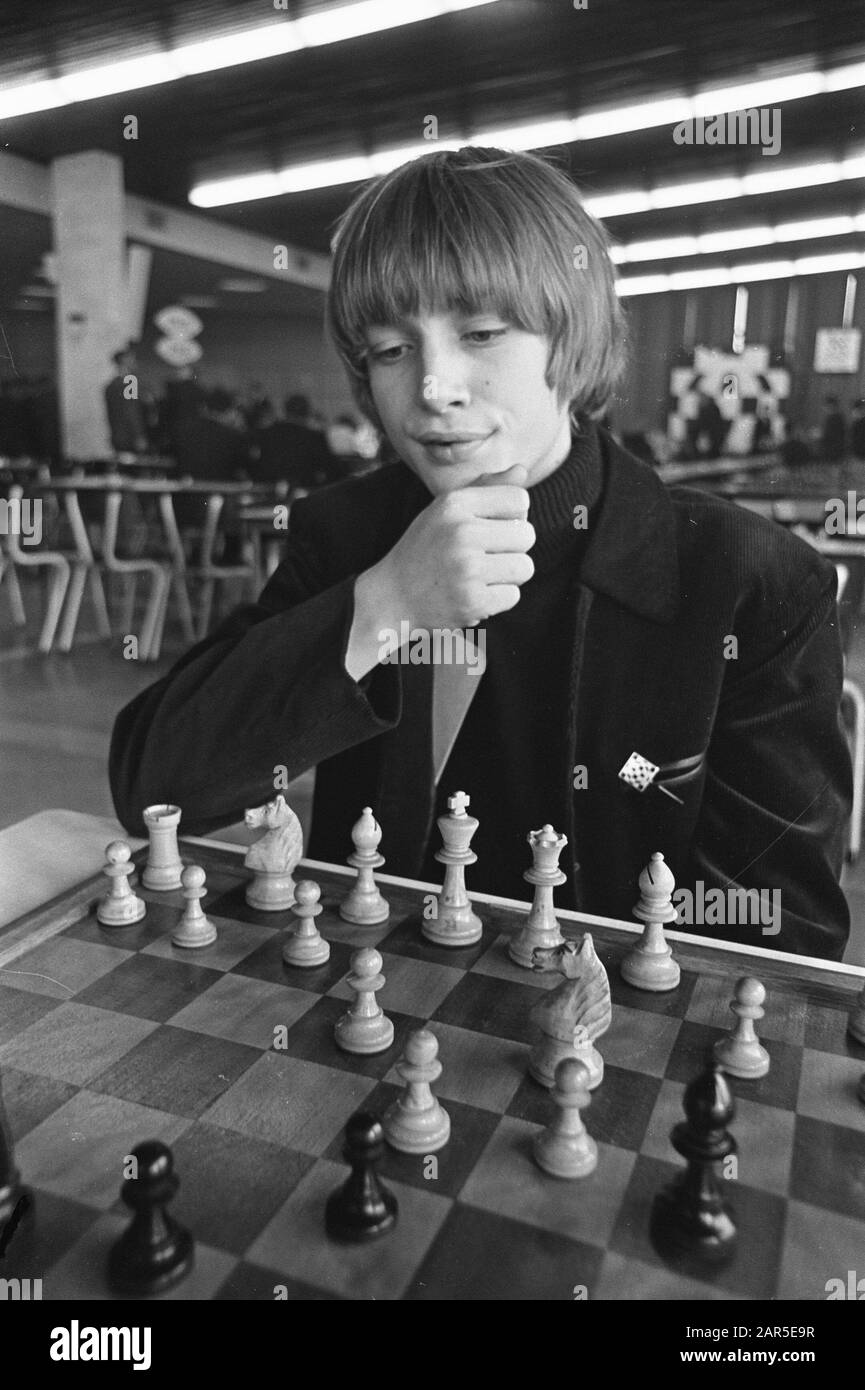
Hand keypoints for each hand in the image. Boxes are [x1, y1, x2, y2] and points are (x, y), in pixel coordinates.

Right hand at [371, 466, 533, 629]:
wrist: (391, 598)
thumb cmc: (424, 550)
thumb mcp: (446, 511)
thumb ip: (485, 489)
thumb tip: (522, 470)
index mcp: (455, 503)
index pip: (519, 498)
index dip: (514, 516)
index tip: (492, 528)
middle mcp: (461, 532)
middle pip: (527, 534)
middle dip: (513, 549)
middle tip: (485, 557)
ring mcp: (467, 568)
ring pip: (525, 567)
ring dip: (508, 576)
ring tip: (480, 576)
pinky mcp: (473, 601)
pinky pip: (513, 595)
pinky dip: (498, 599)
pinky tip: (474, 595)